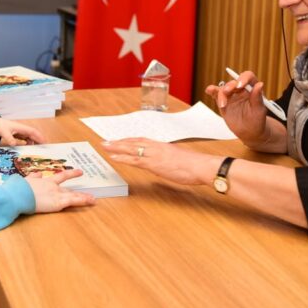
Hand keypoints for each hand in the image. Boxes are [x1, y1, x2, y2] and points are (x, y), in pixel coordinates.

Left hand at [0, 117, 44, 144]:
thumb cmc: (0, 126)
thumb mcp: (4, 132)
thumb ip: (9, 138)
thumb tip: (15, 145)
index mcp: (21, 127)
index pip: (33, 132)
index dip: (39, 137)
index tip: (45, 142)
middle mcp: (22, 129)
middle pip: (34, 134)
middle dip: (40, 140)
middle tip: (45, 148)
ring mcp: (20, 131)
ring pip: (30, 137)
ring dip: (34, 142)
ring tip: (37, 150)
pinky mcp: (18, 134)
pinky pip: (26, 139)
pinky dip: (29, 143)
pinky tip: (28, 147)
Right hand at [26, 168, 96, 212]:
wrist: (20, 194)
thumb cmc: (20, 189)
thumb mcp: (26, 180)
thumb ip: (33, 177)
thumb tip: (37, 174)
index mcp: (46, 181)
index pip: (61, 176)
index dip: (70, 174)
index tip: (79, 172)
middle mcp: (54, 186)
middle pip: (68, 188)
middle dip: (78, 191)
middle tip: (87, 191)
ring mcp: (57, 194)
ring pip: (74, 195)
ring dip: (84, 197)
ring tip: (92, 199)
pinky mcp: (58, 202)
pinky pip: (74, 201)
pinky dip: (83, 201)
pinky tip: (91, 201)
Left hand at [102, 138, 217, 185]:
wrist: (201, 166)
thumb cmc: (194, 165)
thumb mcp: (178, 160)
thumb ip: (168, 160)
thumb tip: (162, 164)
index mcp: (162, 146)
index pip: (142, 141)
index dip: (129, 141)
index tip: (120, 141)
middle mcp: (156, 147)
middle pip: (133, 142)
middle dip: (119, 142)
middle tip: (106, 141)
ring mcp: (154, 155)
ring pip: (131, 149)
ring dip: (116, 147)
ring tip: (105, 146)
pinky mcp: (154, 164)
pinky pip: (135, 160)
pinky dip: (123, 158)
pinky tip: (114, 157)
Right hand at [204, 70, 270, 143]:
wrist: (249, 131)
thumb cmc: (257, 120)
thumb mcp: (259, 111)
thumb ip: (258, 98)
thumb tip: (260, 84)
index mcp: (252, 88)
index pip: (248, 77)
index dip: (244, 78)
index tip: (240, 85)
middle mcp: (241, 89)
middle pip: (234, 82)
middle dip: (230, 86)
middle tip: (228, 91)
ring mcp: (231, 95)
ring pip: (224, 89)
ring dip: (221, 94)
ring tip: (223, 105)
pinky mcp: (223, 101)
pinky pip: (216, 94)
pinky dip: (212, 91)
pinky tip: (209, 90)